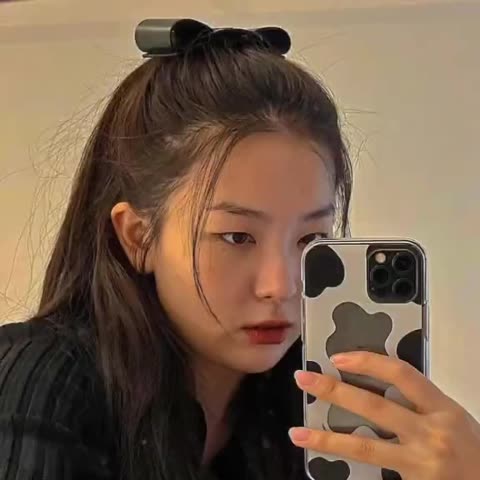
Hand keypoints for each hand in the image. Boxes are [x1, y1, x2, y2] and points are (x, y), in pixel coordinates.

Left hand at [289, 351, 479, 479]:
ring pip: (365, 448)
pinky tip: (325, 461)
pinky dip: (347, 464)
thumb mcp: (451, 415)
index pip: (401, 374)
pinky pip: (373, 472)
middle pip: (374, 407)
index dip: (368, 362)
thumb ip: (419, 400)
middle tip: (302, 378)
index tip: (337, 357)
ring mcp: (420, 462)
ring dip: (327, 439)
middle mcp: (429, 432)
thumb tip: (375, 378)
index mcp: (441, 407)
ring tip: (297, 433)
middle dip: (335, 391)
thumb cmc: (469, 447)